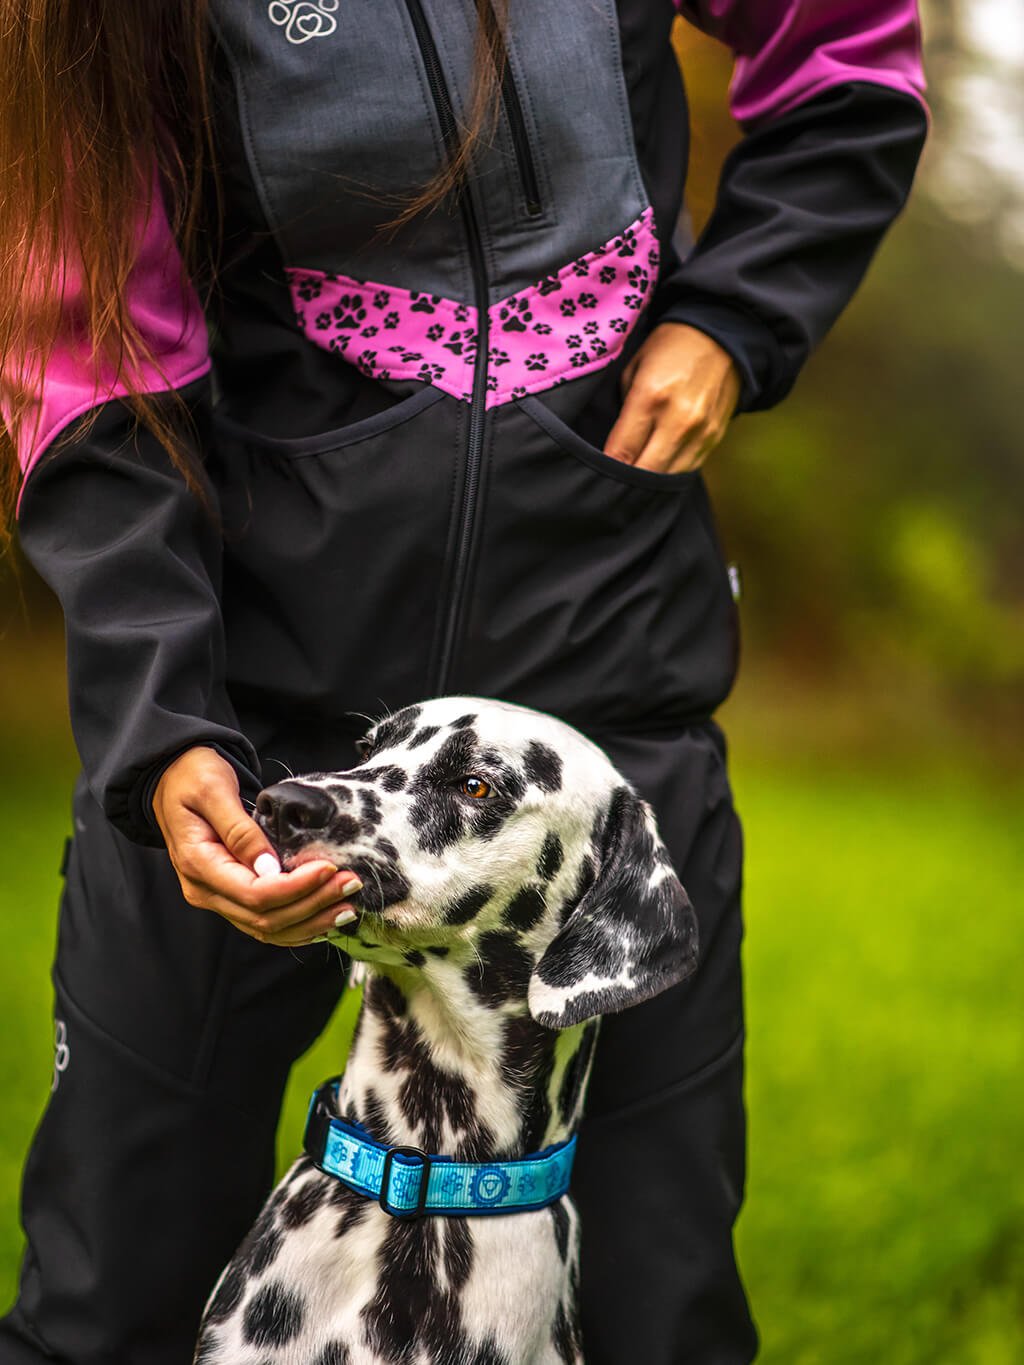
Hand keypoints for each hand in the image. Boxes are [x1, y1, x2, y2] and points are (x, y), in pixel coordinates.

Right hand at [152, 746, 360, 946]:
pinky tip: (326, 916)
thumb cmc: (192, 774)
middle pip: (266, 918)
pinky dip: (298, 924)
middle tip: (351, 883)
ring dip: (311, 920)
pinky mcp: (230, 894)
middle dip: (313, 904)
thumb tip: (269, 868)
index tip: (330, 868)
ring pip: (268, 928)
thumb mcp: (213, 790)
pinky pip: (266, 922)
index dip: (296, 887)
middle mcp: (205, 890)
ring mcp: (217, 896)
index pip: (254, 895)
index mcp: (198, 865)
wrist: (171, 775)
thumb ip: (239, 830)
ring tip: (348, 906)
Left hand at [604, 322, 740, 473]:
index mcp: (650, 399)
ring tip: (634, 480)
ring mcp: (700, 433)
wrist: (722, 334)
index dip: (605, 468)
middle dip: (625, 483)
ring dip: (649, 483)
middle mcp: (677, 421)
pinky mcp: (714, 439)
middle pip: (645, 474)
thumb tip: (616, 445)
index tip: (597, 473)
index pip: (621, 453)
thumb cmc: (669, 348)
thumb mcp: (633, 368)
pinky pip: (687, 470)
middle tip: (612, 484)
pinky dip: (670, 473)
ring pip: (668, 479)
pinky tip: (659, 468)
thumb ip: (623, 410)